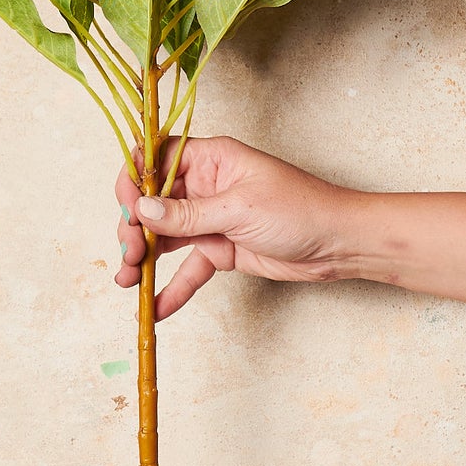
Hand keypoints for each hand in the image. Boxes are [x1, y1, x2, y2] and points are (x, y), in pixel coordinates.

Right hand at [114, 135, 357, 320]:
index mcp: (212, 159)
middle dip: (134, 227)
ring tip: (129, 281)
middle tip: (128, 254)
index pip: (157, 159)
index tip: (127, 208)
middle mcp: (206, 186)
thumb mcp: (239, 209)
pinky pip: (189, 268)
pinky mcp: (220, 250)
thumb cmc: (301, 209)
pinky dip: (173, 287)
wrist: (338, 245)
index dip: (136, 180)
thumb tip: (143, 210)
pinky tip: (157, 306)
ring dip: (143, 258)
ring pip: (165, 237)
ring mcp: (211, 219)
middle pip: (154, 202)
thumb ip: (188, 214)